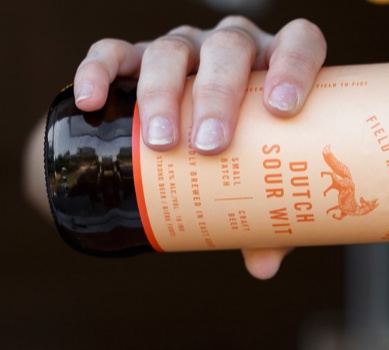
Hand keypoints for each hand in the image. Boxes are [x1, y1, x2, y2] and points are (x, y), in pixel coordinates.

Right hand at [73, 16, 328, 278]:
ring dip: (164, 93)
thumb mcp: (264, 183)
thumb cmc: (246, 157)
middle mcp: (233, 46)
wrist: (197, 136)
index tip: (283, 108)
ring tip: (161, 142)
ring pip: (172, 51)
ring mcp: (187, 47)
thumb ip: (272, 221)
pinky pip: (113, 52)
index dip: (295, 65)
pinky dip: (97, 71)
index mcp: (278, 64)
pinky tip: (90, 101)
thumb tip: (262, 267)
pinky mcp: (137, 54)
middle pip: (228, 49)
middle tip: (210, 146)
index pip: (298, 43)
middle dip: (218, 95)